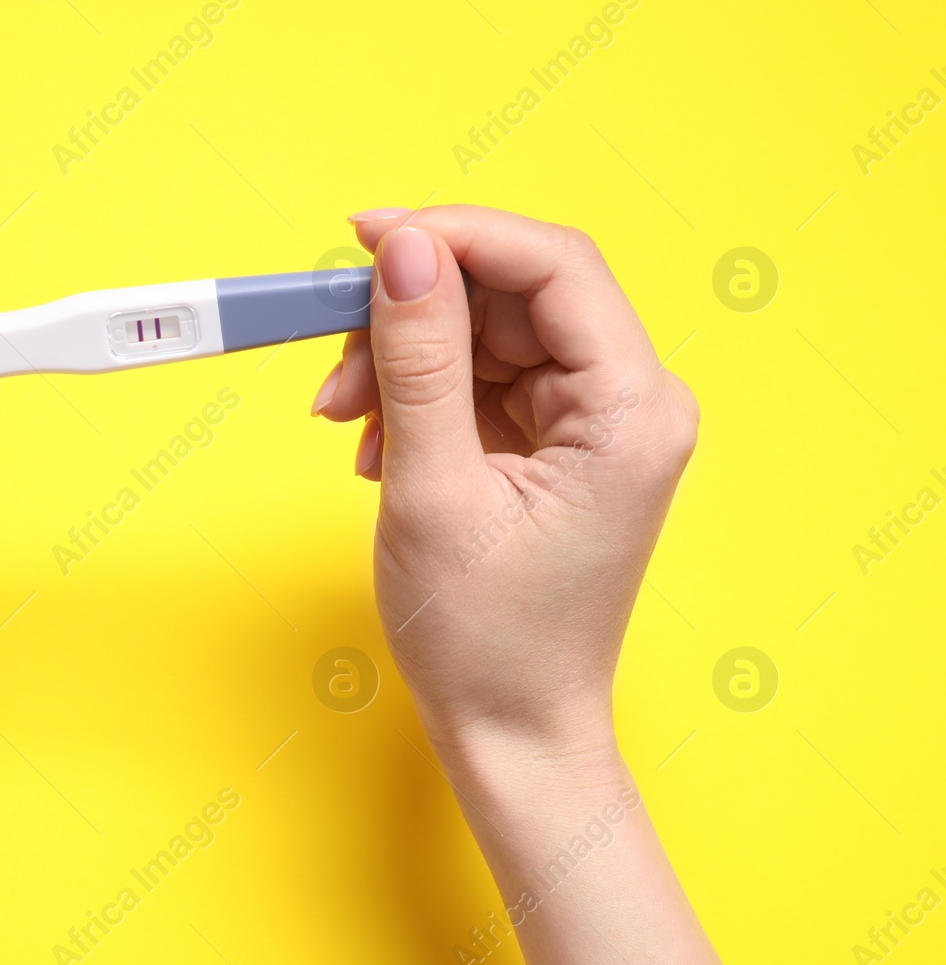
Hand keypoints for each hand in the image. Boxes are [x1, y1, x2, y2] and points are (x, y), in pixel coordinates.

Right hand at [315, 206, 742, 964]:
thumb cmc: (486, 638)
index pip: (554, 266)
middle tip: (334, 352)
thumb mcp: (434, 489)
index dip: (457, 234)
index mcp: (631, 410)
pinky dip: (417, 397)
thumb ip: (419, 359)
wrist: (508, 730)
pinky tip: (377, 445)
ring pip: (484, 333)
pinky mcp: (551, 443)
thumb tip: (403, 250)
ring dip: (403, 359)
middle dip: (413, 312)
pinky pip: (477, 380)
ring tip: (344, 418)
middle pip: (513, 294)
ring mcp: (590, 424)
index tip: (368, 235)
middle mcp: (626, 403)